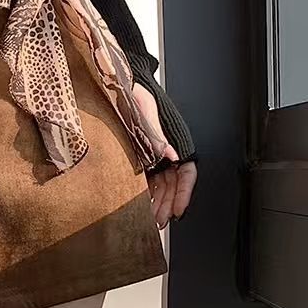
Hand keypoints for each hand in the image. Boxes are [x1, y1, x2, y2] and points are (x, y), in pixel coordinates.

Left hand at [132, 82, 197, 228]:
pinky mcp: (140, 157)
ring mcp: (154, 156)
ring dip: (158, 203)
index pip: (187, 174)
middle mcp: (167, 152)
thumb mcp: (146, 111)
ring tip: (152, 221)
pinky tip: (139, 206)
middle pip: (173, 185)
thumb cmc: (138, 93)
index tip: (179, 210)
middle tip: (161, 223)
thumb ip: (156, 135)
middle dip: (168, 205)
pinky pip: (147, 180)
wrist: (121, 84)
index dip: (184, 194)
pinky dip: (146, 194)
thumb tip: (169, 155)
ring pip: (161, 186)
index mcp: (176, 141)